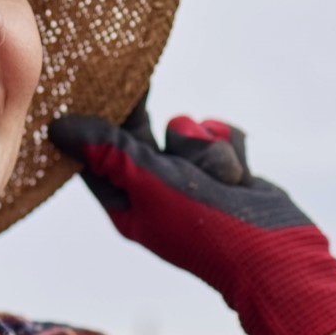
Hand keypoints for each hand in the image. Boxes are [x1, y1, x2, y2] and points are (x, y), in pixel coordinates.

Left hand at [47, 99, 335, 334]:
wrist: (278, 257)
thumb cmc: (207, 228)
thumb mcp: (153, 185)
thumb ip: (110, 152)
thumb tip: (57, 127)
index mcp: (126, 202)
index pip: (95, 152)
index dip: (92, 119)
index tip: (89, 81)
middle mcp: (154, 191)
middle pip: (137, 134)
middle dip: (148, 119)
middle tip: (136, 77)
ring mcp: (190, 181)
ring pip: (183, 131)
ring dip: (203, 147)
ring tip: (221, 179)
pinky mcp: (224, 172)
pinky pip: (218, 135)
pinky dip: (230, 148)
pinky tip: (242, 175)